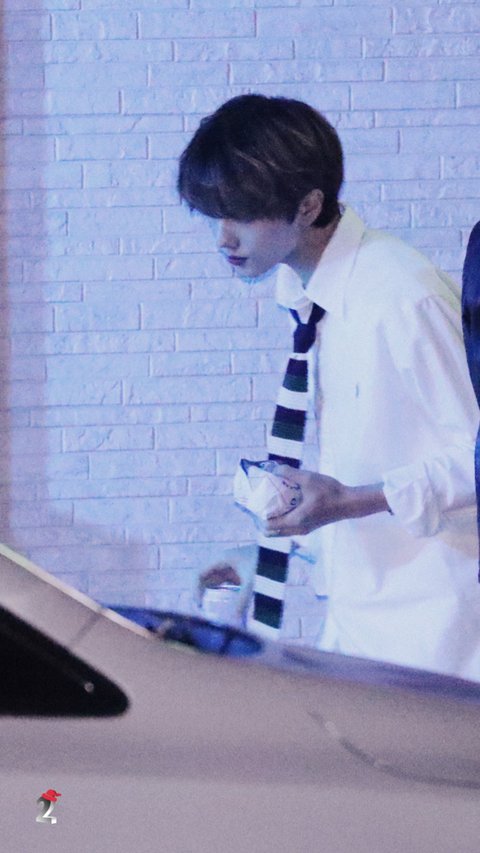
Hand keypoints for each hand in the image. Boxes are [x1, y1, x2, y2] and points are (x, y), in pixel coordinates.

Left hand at [263, 465, 389, 536]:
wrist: (350, 503)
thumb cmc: (331, 492)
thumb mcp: (308, 479)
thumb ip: (289, 473)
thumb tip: (273, 467)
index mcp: (295, 521)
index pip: (267, 525)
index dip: (256, 516)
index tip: (251, 504)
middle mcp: (297, 529)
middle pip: (271, 531)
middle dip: (261, 520)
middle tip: (257, 504)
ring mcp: (303, 530)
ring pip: (280, 531)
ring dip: (271, 521)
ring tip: (267, 504)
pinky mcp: (309, 527)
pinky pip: (288, 528)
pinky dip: (281, 520)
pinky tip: (282, 505)